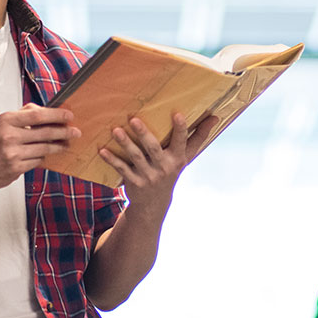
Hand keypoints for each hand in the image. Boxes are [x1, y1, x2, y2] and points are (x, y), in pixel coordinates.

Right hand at [0, 104, 78, 192]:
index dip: (57, 115)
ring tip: (66, 144)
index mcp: (6, 120)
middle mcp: (9, 136)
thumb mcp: (0, 122)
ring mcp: (12, 154)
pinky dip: (42, 158)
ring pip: (44, 149)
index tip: (69, 115)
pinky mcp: (15, 169)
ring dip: (58, 147)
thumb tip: (44, 110)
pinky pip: (37, 162)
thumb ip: (22, 115)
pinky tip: (45, 155)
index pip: (37, 115)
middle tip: (75, 132)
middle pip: (45, 133)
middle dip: (64, 132)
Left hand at [98, 113, 217, 219]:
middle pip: (153, 148)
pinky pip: (122, 169)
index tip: (178, 114)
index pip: (181, 141)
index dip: (181, 129)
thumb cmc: (171, 170)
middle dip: (144, 134)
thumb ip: (199, 136)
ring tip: (116, 130)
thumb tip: (215, 117)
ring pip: (136, 157)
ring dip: (125, 143)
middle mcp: (164, 167)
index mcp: (178, 158)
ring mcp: (148, 175)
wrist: (154, 202)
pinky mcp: (133, 181)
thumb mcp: (186, 157)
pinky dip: (111, 160)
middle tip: (133, 119)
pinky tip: (102, 150)